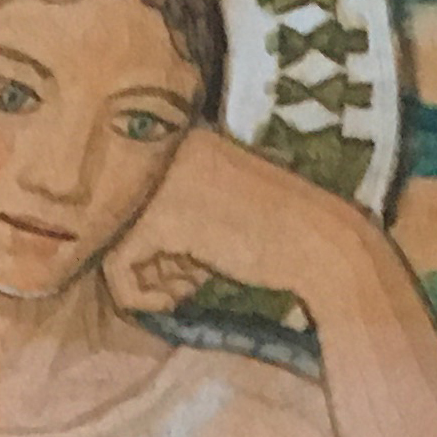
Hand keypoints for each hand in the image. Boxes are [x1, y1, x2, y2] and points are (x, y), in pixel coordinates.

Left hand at [105, 128, 366, 314]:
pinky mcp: (157, 219)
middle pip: (123, 220)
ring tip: (194, 284)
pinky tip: (179, 298)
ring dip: (153, 279)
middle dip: (155, 261)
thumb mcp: (218, 208)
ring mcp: (159, 181)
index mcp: (183, 138)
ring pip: (115, 245)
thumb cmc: (279, 235)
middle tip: (193, 276)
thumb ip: (174, 212)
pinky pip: (117, 271)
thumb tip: (117, 249)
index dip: (160, 244)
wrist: (321, 245)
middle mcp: (165, 149)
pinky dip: (140, 298)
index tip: (196, 261)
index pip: (138, 199)